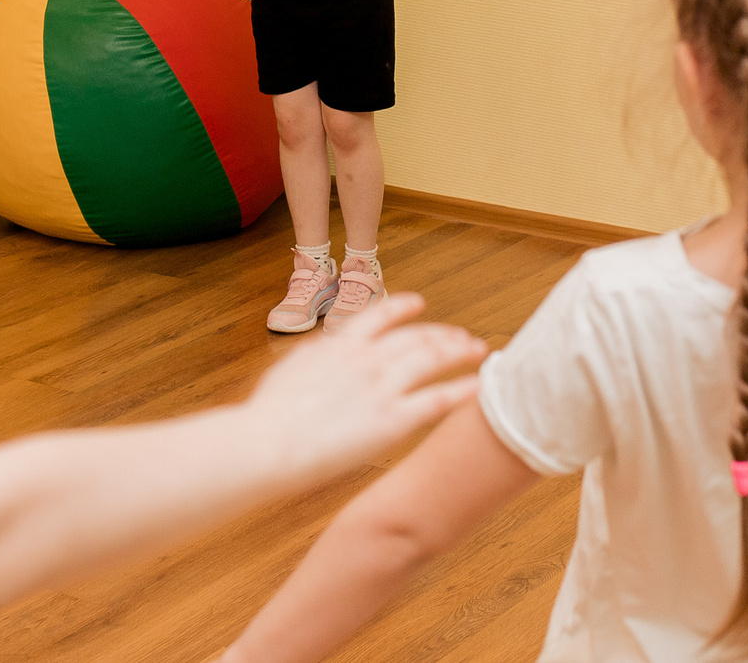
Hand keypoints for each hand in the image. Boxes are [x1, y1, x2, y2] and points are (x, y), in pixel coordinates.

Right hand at [245, 295, 484, 482]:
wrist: (269, 442)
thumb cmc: (269, 414)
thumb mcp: (292, 368)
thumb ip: (318, 355)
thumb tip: (326, 348)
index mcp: (342, 343)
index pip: (381, 314)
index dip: (404, 307)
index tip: (420, 304)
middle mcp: (368, 358)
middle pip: (417, 337)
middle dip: (443, 335)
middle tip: (462, 337)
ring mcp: (383, 387)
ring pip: (433, 360)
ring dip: (459, 353)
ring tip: (478, 352)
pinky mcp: (393, 421)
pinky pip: (437, 399)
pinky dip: (461, 389)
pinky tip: (478, 385)